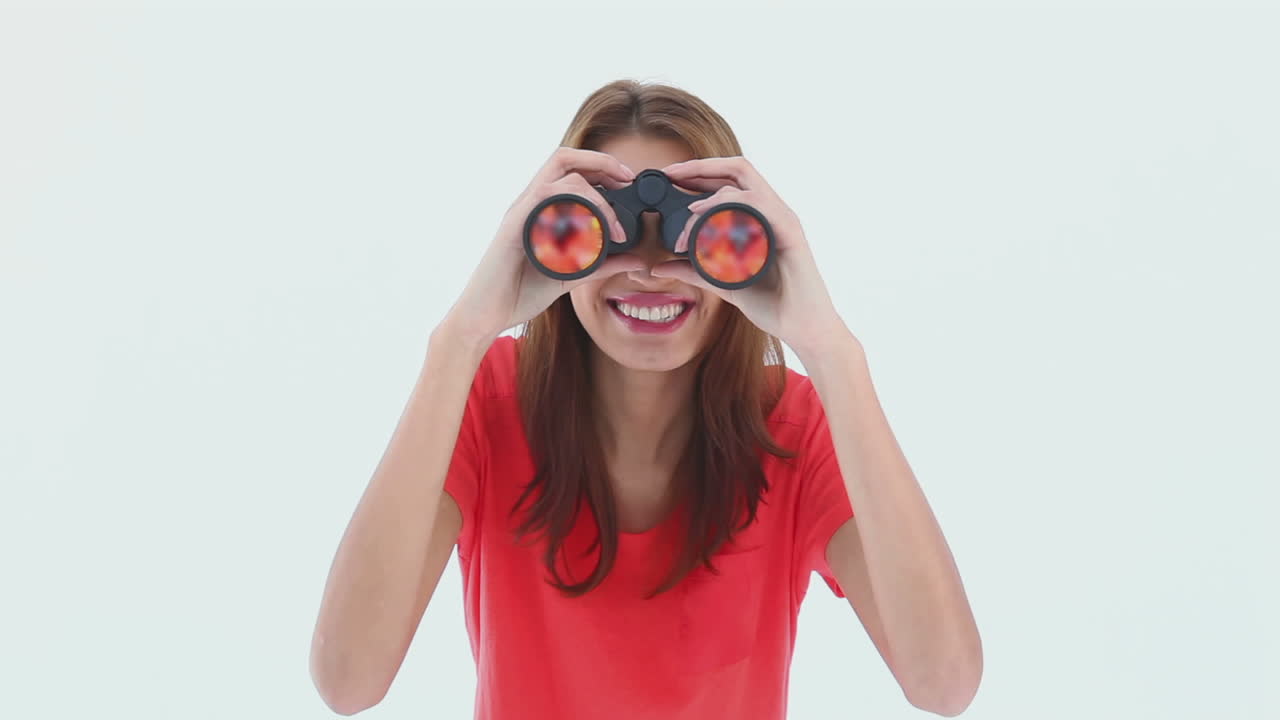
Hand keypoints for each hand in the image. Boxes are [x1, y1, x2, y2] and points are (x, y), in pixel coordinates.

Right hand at [445, 147, 650, 343]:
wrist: (486, 314)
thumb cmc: (520, 293)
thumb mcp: (572, 276)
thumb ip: (602, 264)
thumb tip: (636, 258)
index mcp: (541, 208)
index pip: (569, 169)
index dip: (601, 166)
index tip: (627, 181)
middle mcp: (529, 203)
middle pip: (563, 158)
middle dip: (601, 162)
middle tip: (627, 179)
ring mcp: (521, 211)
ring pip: (559, 175)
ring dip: (595, 192)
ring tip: (614, 223)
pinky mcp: (514, 225)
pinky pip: (544, 200)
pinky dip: (572, 209)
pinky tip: (591, 231)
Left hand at [650, 156, 845, 356]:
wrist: (803, 328)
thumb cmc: (773, 304)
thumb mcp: (722, 283)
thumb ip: (693, 271)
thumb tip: (659, 266)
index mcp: (760, 217)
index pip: (730, 180)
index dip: (699, 172)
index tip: (669, 177)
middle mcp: (773, 211)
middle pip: (738, 168)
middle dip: (700, 166)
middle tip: (670, 173)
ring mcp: (783, 219)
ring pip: (745, 183)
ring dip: (710, 194)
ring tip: (687, 214)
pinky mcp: (789, 233)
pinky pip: (759, 205)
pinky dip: (731, 206)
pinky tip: (708, 217)